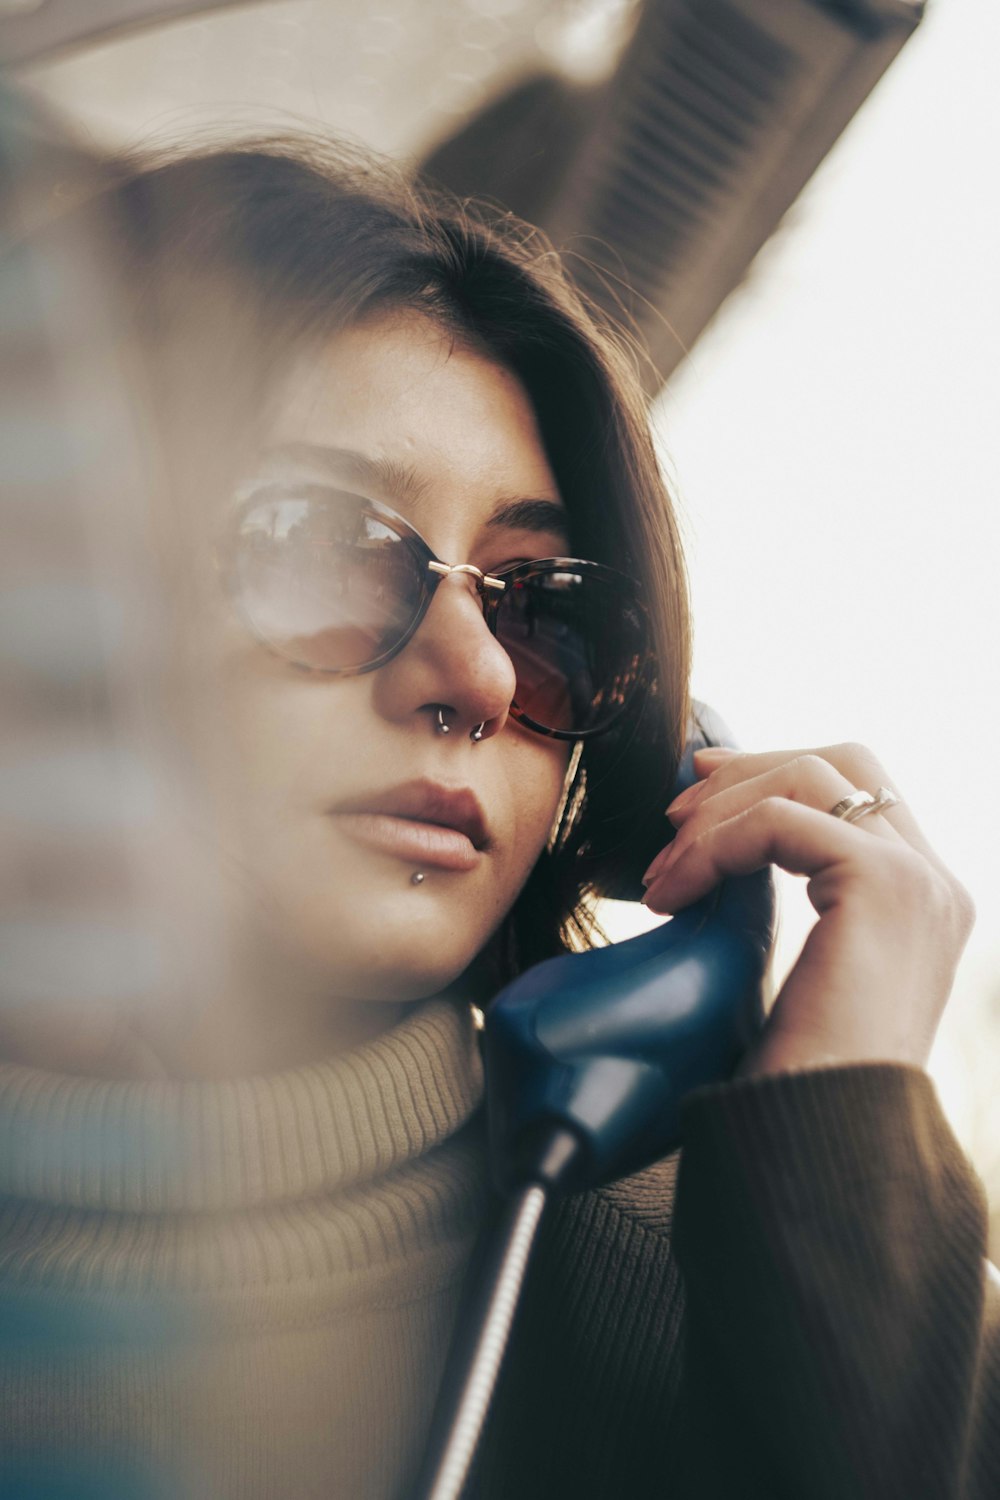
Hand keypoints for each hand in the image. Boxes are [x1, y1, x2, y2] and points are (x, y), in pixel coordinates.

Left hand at [641, 743, 974, 1078]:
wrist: (821, 1141)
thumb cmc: (798, 1079)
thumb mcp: (802, 968)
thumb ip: (792, 900)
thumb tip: (723, 840)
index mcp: (923, 901)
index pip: (858, 791)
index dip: (774, 774)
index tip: (700, 793)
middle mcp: (935, 882)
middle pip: (842, 761)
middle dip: (750, 769)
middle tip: (676, 810)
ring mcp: (917, 879)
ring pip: (807, 776)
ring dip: (719, 811)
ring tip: (663, 871)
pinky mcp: (882, 884)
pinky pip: (778, 820)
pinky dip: (714, 845)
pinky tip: (673, 894)